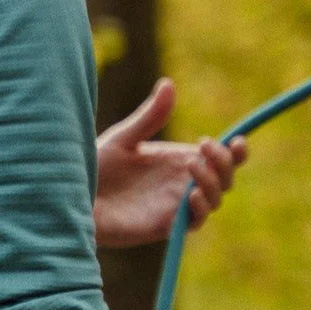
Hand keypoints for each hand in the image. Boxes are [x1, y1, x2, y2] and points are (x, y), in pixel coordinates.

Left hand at [94, 78, 248, 248]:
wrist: (73, 196)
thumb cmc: (95, 168)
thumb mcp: (124, 138)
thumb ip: (149, 116)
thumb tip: (168, 84)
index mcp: (177, 161)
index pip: (220, 157)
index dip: (236, 151)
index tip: (236, 140)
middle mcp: (181, 183)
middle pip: (225, 177)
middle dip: (224, 162)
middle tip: (203, 148)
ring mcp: (176, 206)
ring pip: (215, 198)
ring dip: (212, 182)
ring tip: (192, 165)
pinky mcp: (165, 226)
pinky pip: (195, 221)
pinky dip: (200, 208)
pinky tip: (190, 195)